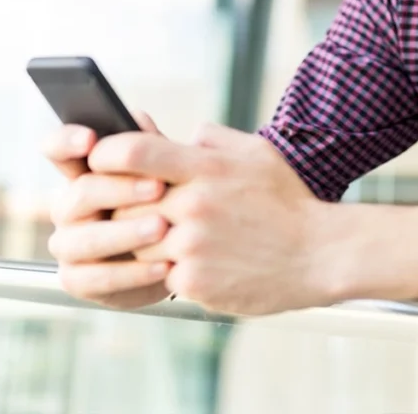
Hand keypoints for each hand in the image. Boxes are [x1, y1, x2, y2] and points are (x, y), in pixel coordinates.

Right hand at [42, 112, 172, 308]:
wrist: (183, 255)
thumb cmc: (168, 201)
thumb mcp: (163, 170)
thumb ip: (149, 146)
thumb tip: (138, 118)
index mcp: (84, 172)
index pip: (58, 149)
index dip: (65, 141)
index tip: (90, 139)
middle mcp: (69, 207)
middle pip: (79, 193)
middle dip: (120, 189)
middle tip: (159, 186)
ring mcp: (69, 244)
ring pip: (85, 239)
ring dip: (126, 233)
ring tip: (163, 227)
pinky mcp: (78, 280)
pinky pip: (96, 279)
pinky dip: (132, 273)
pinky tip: (164, 265)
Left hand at [88, 123, 329, 315]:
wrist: (319, 254)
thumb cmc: (288, 202)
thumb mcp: (258, 153)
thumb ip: (216, 140)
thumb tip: (187, 135)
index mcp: (207, 168)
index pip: (136, 151)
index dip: (106, 153)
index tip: (99, 158)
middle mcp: (194, 204)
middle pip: (125, 203)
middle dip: (124, 207)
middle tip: (136, 209)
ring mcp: (192, 246)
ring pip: (137, 244)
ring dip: (145, 243)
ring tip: (174, 239)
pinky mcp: (194, 282)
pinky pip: (160, 276)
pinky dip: (171, 271)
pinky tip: (198, 265)